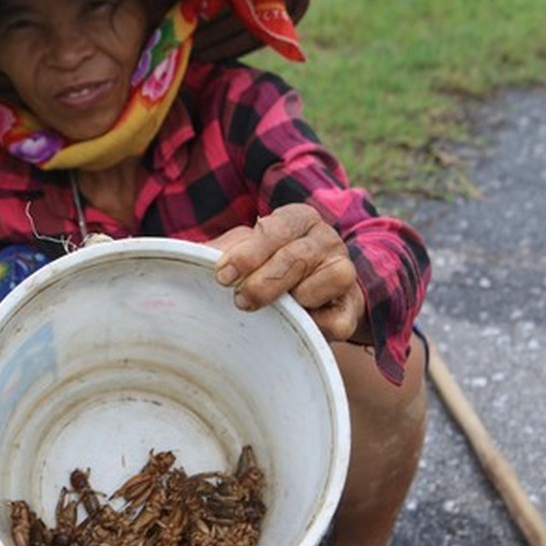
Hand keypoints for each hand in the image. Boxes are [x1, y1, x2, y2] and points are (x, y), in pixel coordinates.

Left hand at [211, 203, 366, 342]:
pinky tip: (300, 326)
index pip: (276, 228)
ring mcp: (344, 271)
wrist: (313, 297)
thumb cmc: (268, 268)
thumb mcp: (245, 252)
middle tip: (241, 300)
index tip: (223, 276)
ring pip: (331, 278)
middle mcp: (326, 239)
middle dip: (264, 282)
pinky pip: (338, 319)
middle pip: (298, 256)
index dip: (248, 253)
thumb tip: (194, 258)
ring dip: (298, 298)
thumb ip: (222, 250)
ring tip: (277, 311)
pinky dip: (317, 326)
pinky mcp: (352, 307)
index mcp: (297, 219)